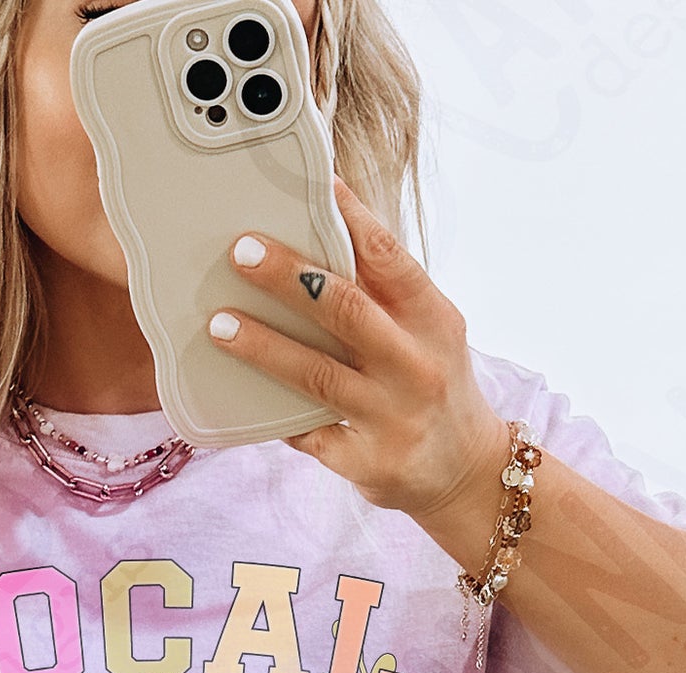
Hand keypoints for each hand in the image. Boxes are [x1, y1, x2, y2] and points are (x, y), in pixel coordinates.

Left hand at [209, 175, 509, 538]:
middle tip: (241, 252)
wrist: (466, 471)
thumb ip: (385, 293)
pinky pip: (307, 435)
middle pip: (346, 310)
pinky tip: (238, 395)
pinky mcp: (367, 462)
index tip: (314, 188)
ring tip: (220, 325)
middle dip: (289, 278)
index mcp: (434, 320)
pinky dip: (274, 415)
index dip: (352, 220)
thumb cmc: (434, 385)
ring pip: (317, 375)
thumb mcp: (429, 333)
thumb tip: (322, 238)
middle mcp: (415, 365)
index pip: (390, 259)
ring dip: (263, 346)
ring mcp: (391, 417)